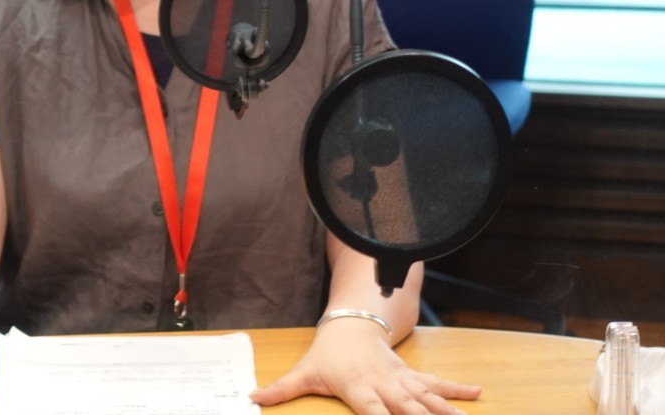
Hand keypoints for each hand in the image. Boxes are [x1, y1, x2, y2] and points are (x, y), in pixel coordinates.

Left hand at [249, 319, 481, 413]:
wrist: (351, 324)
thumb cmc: (326, 354)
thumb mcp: (303, 371)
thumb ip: (280, 389)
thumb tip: (251, 399)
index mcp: (360, 389)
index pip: (372, 413)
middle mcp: (385, 386)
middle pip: (409, 410)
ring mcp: (402, 380)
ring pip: (428, 398)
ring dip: (447, 411)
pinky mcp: (412, 376)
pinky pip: (437, 383)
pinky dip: (457, 389)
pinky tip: (479, 394)